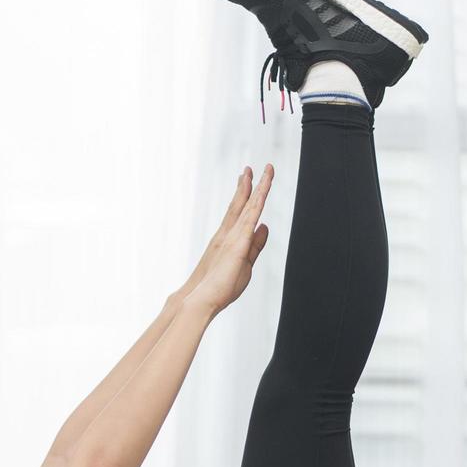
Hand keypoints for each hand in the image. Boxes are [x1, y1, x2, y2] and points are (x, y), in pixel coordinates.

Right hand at [188, 164, 273, 314]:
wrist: (200, 299)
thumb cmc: (221, 287)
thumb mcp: (246, 263)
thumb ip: (256, 245)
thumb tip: (265, 227)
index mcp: (230, 240)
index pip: (243, 214)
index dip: (250, 197)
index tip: (253, 180)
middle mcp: (229, 234)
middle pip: (241, 205)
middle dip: (248, 185)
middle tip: (250, 167)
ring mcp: (231, 237)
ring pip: (246, 208)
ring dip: (252, 188)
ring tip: (257, 171)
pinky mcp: (237, 244)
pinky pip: (249, 219)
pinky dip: (256, 204)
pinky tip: (261, 192)